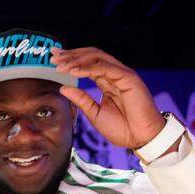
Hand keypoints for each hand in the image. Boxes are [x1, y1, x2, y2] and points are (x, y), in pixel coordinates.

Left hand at [50, 47, 165, 149]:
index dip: (71, 60)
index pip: (87, 64)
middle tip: (53, 57)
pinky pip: (106, 68)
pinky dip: (88, 68)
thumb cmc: (123, 129)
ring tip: (61, 65)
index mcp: (108, 82)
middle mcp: (115, 74)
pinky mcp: (128, 78)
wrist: (141, 139)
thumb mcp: (95, 114)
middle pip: (91, 56)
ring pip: (98, 58)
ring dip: (77, 59)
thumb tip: (63, 88)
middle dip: (71, 54)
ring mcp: (122, 74)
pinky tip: (74, 71)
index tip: (53, 61)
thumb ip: (81, 100)